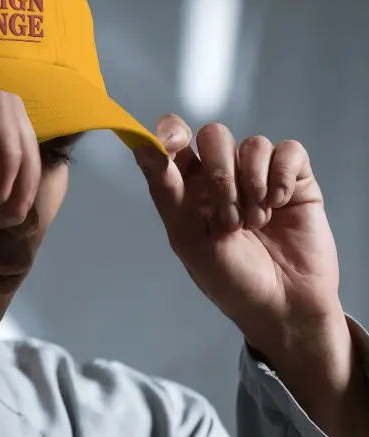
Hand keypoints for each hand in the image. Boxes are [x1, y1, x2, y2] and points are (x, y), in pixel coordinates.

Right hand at [0, 67, 40, 255]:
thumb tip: (28, 195)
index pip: (0, 129)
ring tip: (5, 200)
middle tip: (16, 208)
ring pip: (9, 111)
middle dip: (26, 166)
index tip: (12, 213)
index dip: (20, 170)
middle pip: (11, 117)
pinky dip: (8, 152)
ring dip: (20, 161)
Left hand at [134, 116, 342, 351]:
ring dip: (252, 186)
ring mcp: (259, 175)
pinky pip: (288, 151)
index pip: (174, 141)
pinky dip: (281, 177)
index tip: (173, 143)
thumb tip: (141, 146)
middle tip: (229, 221)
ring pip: (253, 144)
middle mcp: (222, 175)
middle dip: (220, 175)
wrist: (282, 305)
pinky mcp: (295, 179)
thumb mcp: (188, 238)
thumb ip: (166, 190)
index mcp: (188, 188)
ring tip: (256, 224)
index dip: (170, 132)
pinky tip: (279, 206)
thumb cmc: (230, 279)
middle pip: (214, 136)